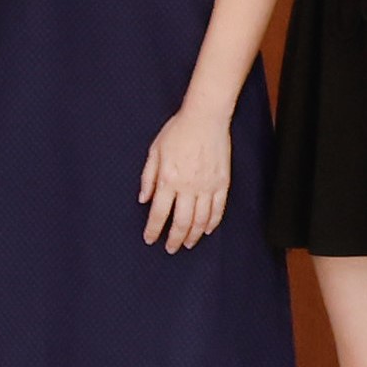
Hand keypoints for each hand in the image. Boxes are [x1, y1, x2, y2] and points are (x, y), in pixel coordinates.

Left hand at [135, 102, 233, 252]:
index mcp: (168, 179)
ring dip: (193, 235)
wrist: (205, 118)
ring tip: (187, 243)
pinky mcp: (222, 183)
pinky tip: (207, 230)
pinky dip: (213, 223)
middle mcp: (188, 186)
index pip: (159, 213)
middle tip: (170, 248)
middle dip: (174, 238)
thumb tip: (143, 199)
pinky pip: (218, 209)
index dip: (154, 229)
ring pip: (201, 219)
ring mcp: (207, 186)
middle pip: (181, 221)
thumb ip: (148, 177)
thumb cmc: (177, 131)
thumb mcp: (154, 151)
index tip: (150, 239)